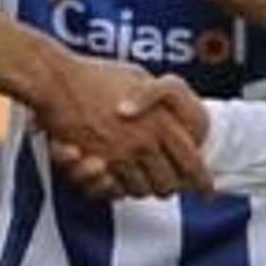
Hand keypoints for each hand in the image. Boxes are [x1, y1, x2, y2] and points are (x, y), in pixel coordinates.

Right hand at [34, 60, 209, 198]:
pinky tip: (124, 181)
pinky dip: (123, 189)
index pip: (192, 161)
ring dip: (146, 190)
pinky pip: (118, 189)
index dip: (202, 180)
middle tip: (174, 187)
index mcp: (162, 120)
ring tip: (149, 184)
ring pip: (144, 190)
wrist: (57, 80)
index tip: (208, 190)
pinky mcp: (99, 163)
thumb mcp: (138, 77)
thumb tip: (167, 109)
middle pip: (169, 182)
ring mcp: (122, 153)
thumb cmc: (95, 74)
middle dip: (172, 188)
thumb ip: (156, 96)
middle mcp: (146, 140)